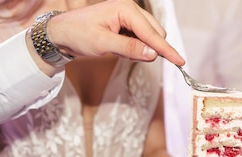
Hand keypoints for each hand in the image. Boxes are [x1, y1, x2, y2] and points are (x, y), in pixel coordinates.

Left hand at [48, 0, 183, 64]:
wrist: (60, 33)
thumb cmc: (77, 34)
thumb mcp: (103, 44)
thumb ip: (130, 49)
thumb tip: (153, 55)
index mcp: (125, 9)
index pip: (152, 33)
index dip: (166, 50)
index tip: (180, 62)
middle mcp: (130, 9)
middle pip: (155, 33)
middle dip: (149, 50)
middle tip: (127, 57)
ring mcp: (128, 17)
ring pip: (150, 37)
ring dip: (141, 50)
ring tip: (118, 51)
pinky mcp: (126, 25)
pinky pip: (141, 40)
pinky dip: (135, 49)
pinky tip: (119, 49)